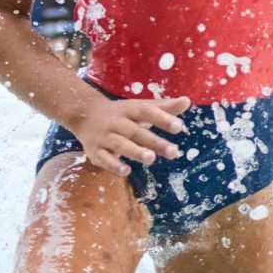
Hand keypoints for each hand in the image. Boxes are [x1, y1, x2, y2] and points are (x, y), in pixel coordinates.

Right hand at [69, 93, 186, 174]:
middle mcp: (117, 122)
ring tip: (151, 158)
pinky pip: (104, 158)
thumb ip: (164, 108)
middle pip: (136, 132)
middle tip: (173, 152)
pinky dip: (113, 165)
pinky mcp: (95, 151)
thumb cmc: (123, 114)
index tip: (179, 127)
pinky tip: (126, 171)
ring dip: (135, 151)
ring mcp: (105, 137)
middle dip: (154, 142)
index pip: (146, 112)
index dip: (162, 118)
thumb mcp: (142, 107)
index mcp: (130, 109)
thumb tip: (187, 101)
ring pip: (120, 144)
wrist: (85, 114)